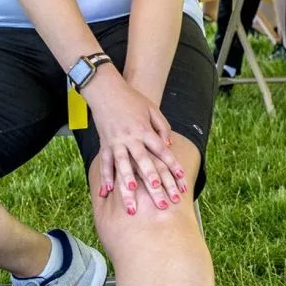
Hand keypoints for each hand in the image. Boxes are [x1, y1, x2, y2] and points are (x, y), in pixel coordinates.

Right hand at [83, 71, 187, 214]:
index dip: (172, 164)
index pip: (161, 150)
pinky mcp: (104, 143)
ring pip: (122, 164)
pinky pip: (105, 162)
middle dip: (151, 179)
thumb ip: (162, 127)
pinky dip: (105, 177)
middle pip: (143, 161)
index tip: (181, 178)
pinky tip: (106, 191)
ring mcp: (116, 141)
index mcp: (144, 129)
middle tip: (158, 194)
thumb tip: (168, 145)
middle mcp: (130, 137)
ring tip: (131, 195)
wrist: (106, 90)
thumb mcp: (152, 109)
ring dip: (127, 181)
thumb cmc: (131, 99)